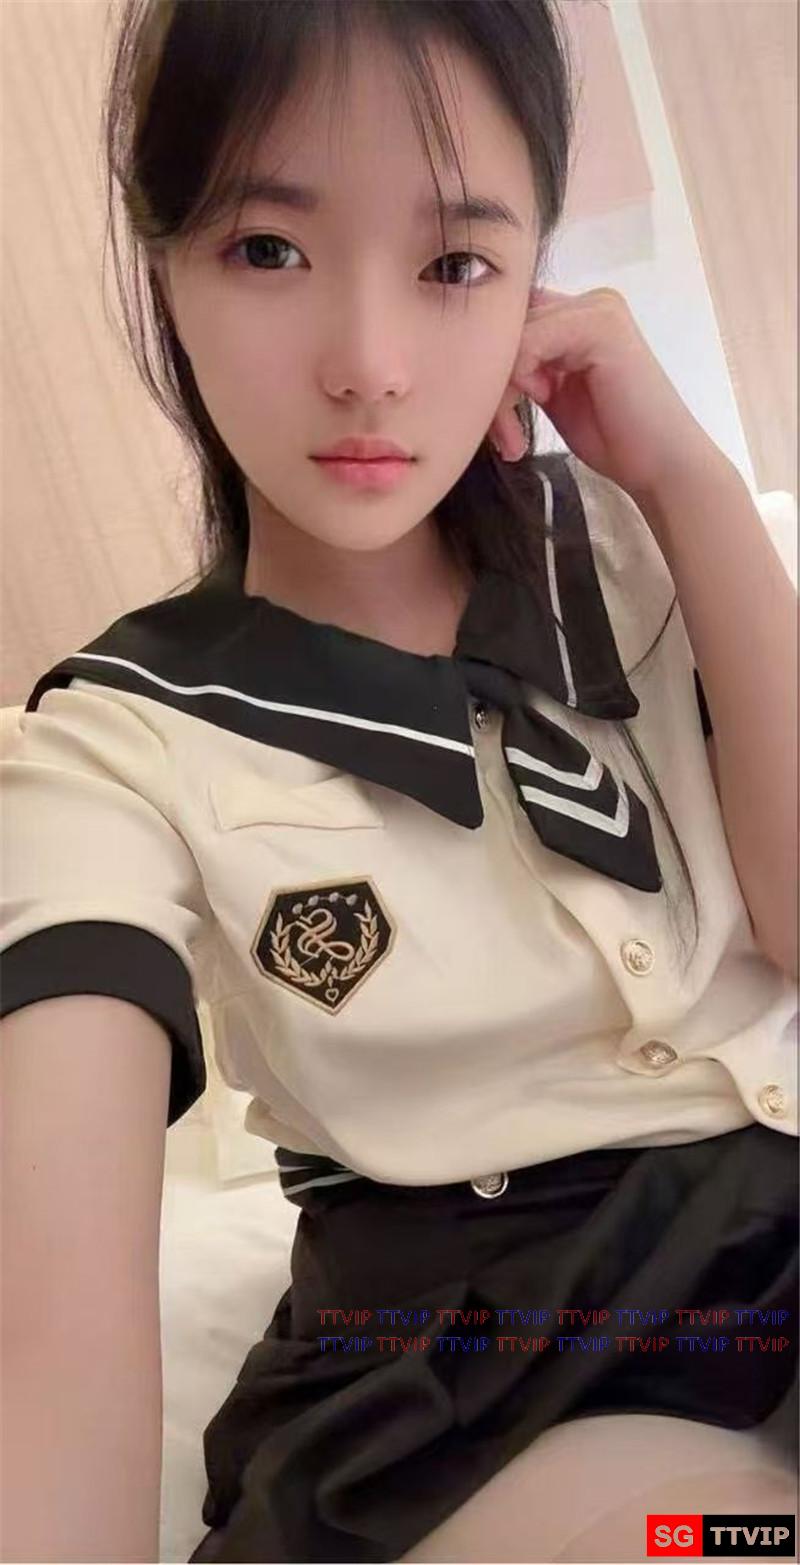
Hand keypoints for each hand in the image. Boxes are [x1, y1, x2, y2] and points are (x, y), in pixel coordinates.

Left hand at [488, 285, 719, 500]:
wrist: (660, 465)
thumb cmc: (612, 437)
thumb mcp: (555, 393)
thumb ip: (527, 365)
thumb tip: (477, 354)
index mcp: (579, 313)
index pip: (511, 322)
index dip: (492, 370)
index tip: (499, 426)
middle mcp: (588, 302)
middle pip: (507, 327)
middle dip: (493, 386)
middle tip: (504, 439)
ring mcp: (597, 309)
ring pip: (512, 337)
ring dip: (501, 394)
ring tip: (513, 441)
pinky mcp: (600, 325)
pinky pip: (528, 343)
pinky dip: (517, 386)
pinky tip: (526, 426)